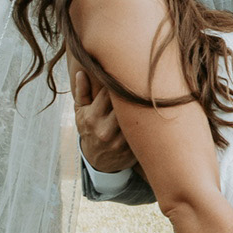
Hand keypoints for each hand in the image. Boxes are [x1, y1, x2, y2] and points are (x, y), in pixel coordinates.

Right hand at [71, 60, 137, 175]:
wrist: (98, 160)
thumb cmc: (89, 129)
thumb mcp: (81, 112)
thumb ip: (82, 92)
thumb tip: (81, 72)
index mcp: (92, 117)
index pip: (107, 93)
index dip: (117, 82)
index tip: (124, 73)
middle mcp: (105, 130)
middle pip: (124, 105)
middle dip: (132, 93)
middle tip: (141, 80)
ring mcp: (119, 141)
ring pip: (136, 118)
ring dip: (142, 106)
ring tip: (148, 94)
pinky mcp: (131, 150)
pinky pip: (143, 132)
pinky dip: (148, 121)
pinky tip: (151, 112)